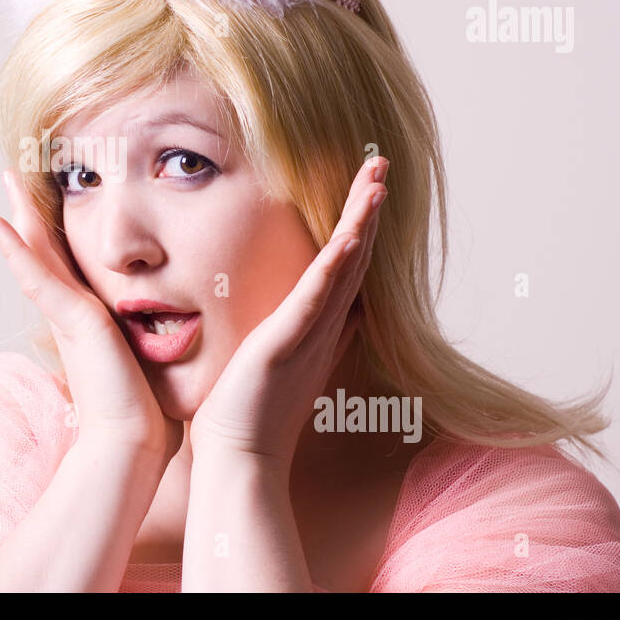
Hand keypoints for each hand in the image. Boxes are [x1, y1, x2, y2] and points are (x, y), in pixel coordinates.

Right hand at [0, 168, 183, 459]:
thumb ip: (158, 336)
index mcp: (91, 319)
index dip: (59, 232)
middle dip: (32, 213)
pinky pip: (35, 276)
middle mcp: (73, 313)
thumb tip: (181, 327)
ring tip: (6, 180)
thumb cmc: (148, 410)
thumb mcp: (154, 357)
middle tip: (14, 177)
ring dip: (20, 216)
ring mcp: (67, 316)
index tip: (54, 199)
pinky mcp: (70, 321)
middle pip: (47, 249)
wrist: (134, 443)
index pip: (71, 264)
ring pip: (37, 253)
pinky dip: (14, 250)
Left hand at [189, 156, 387, 464]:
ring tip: (376, 180)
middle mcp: (323, 324)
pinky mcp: (290, 342)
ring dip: (361, 222)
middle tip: (379, 163)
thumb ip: (300, 333)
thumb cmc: (249, 412)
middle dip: (366, 207)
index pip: (345, 263)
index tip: (367, 184)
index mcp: (317, 324)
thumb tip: (324, 314)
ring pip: (344, 267)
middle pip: (354, 254)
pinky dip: (337, 264)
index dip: (359, 223)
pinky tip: (351, 234)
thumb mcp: (278, 358)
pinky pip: (319, 296)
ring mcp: (311, 332)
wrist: (240, 456)